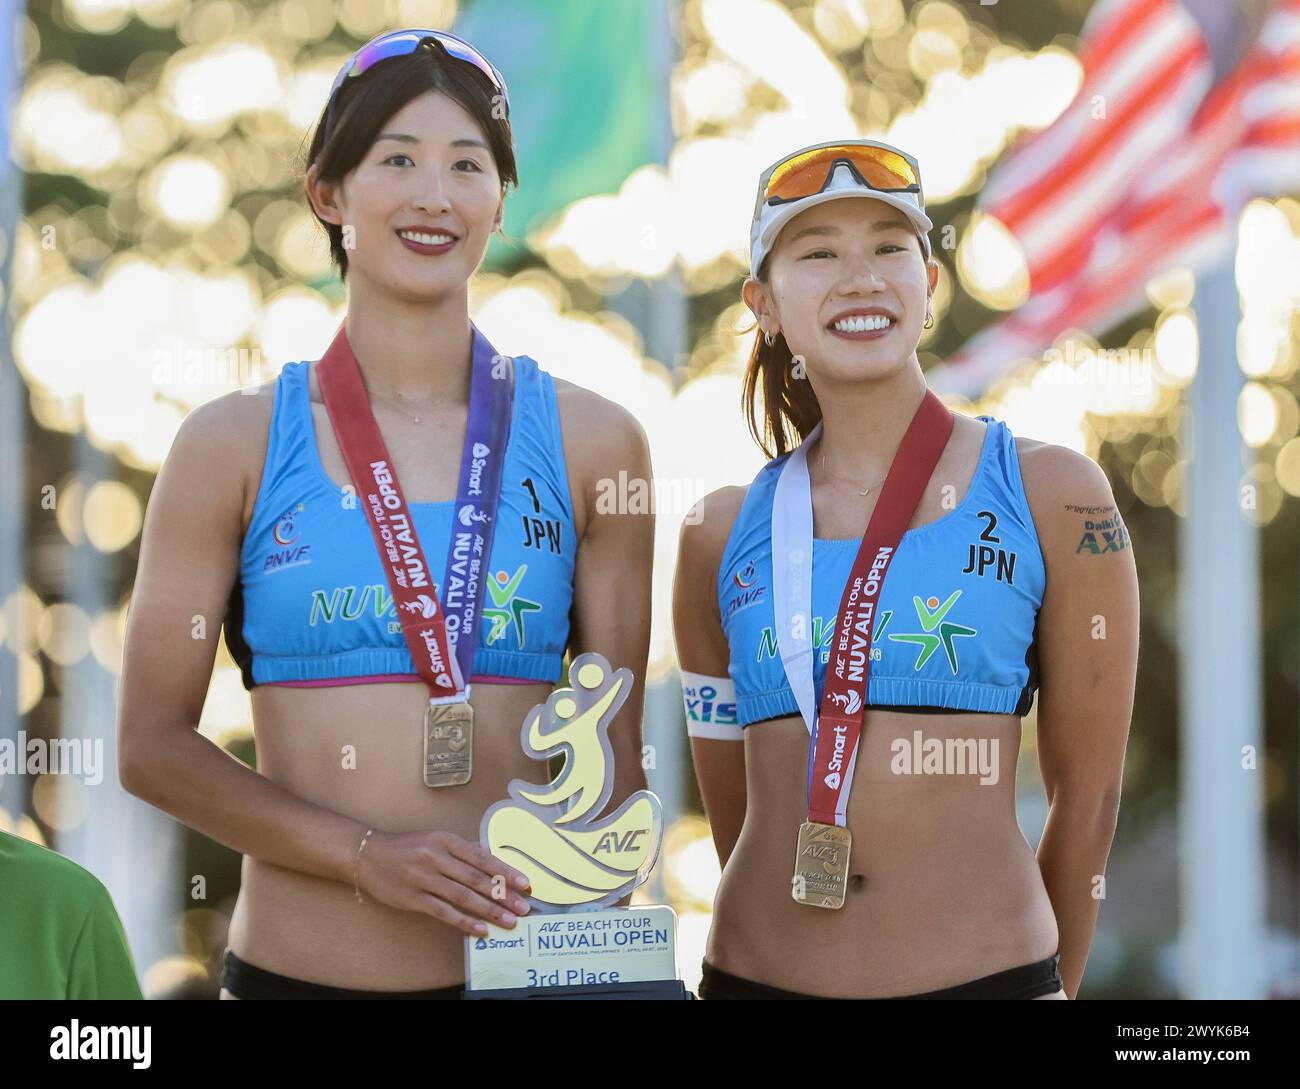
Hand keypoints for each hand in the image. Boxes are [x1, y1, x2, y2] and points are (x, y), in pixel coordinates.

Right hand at [355, 829, 532, 936]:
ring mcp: (424, 878)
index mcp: (446, 840)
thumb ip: (463, 849)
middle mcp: (437, 857)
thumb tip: (492, 856)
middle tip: (524, 907)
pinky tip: (480, 930)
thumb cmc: (407, 847)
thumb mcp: (436, 839)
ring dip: (489, 910)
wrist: (368, 854)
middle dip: (504, 894)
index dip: (506, 871)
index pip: (483, 858)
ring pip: (463, 896)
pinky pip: (444, 912)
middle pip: (477, 878)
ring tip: (509, 921)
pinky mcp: (413, 898)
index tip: (526, 884)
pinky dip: (464, 922)